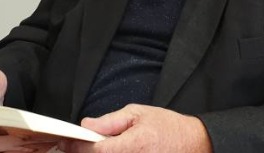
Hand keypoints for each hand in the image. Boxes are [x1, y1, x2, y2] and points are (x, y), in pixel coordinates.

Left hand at [56, 104, 212, 152]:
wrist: (196, 145)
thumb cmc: (171, 129)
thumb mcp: (140, 114)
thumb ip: (111, 121)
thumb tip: (87, 125)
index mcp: (135, 145)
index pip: (96, 151)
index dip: (77, 148)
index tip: (67, 143)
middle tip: (74, 148)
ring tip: (94, 150)